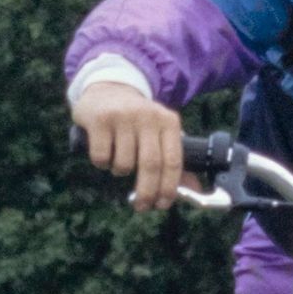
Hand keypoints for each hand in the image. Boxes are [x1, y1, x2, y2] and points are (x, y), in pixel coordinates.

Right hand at [72, 81, 189, 210]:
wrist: (108, 88)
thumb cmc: (138, 120)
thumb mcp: (160, 132)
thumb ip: (174, 160)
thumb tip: (193, 192)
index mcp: (169, 121)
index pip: (173, 161)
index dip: (169, 188)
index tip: (163, 204)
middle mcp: (148, 117)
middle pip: (151, 165)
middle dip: (147, 192)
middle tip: (141, 206)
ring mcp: (123, 116)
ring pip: (123, 164)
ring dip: (120, 172)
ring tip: (119, 160)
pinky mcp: (99, 119)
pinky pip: (101, 157)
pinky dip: (102, 163)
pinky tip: (104, 150)